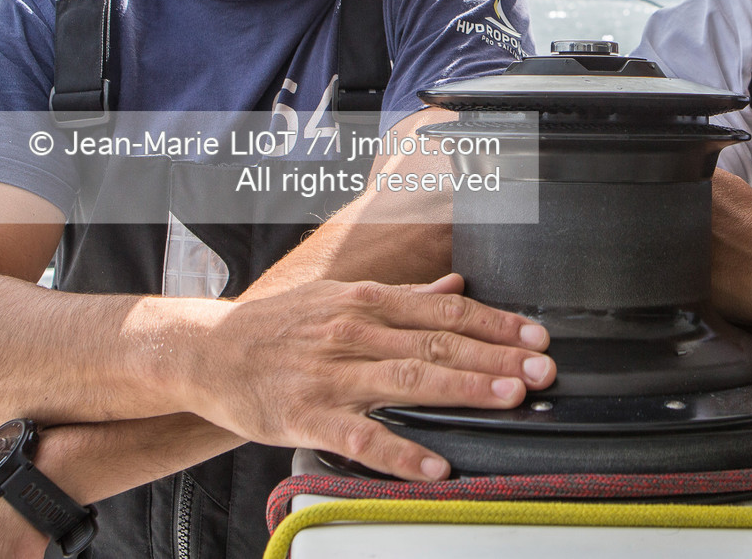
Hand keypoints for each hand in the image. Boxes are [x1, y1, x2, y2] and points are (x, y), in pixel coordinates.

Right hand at [186, 273, 553, 479]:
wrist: (209, 352)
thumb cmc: (281, 327)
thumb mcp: (340, 297)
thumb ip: (402, 296)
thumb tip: (455, 286)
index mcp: (367, 301)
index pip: (445, 310)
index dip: (495, 323)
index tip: (536, 336)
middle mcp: (354, 333)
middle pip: (438, 343)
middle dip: (496, 356)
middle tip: (541, 370)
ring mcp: (331, 376)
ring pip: (408, 381)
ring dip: (463, 389)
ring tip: (507, 399)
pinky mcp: (308, 416)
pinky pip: (362, 438)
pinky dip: (401, 452)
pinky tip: (436, 465)